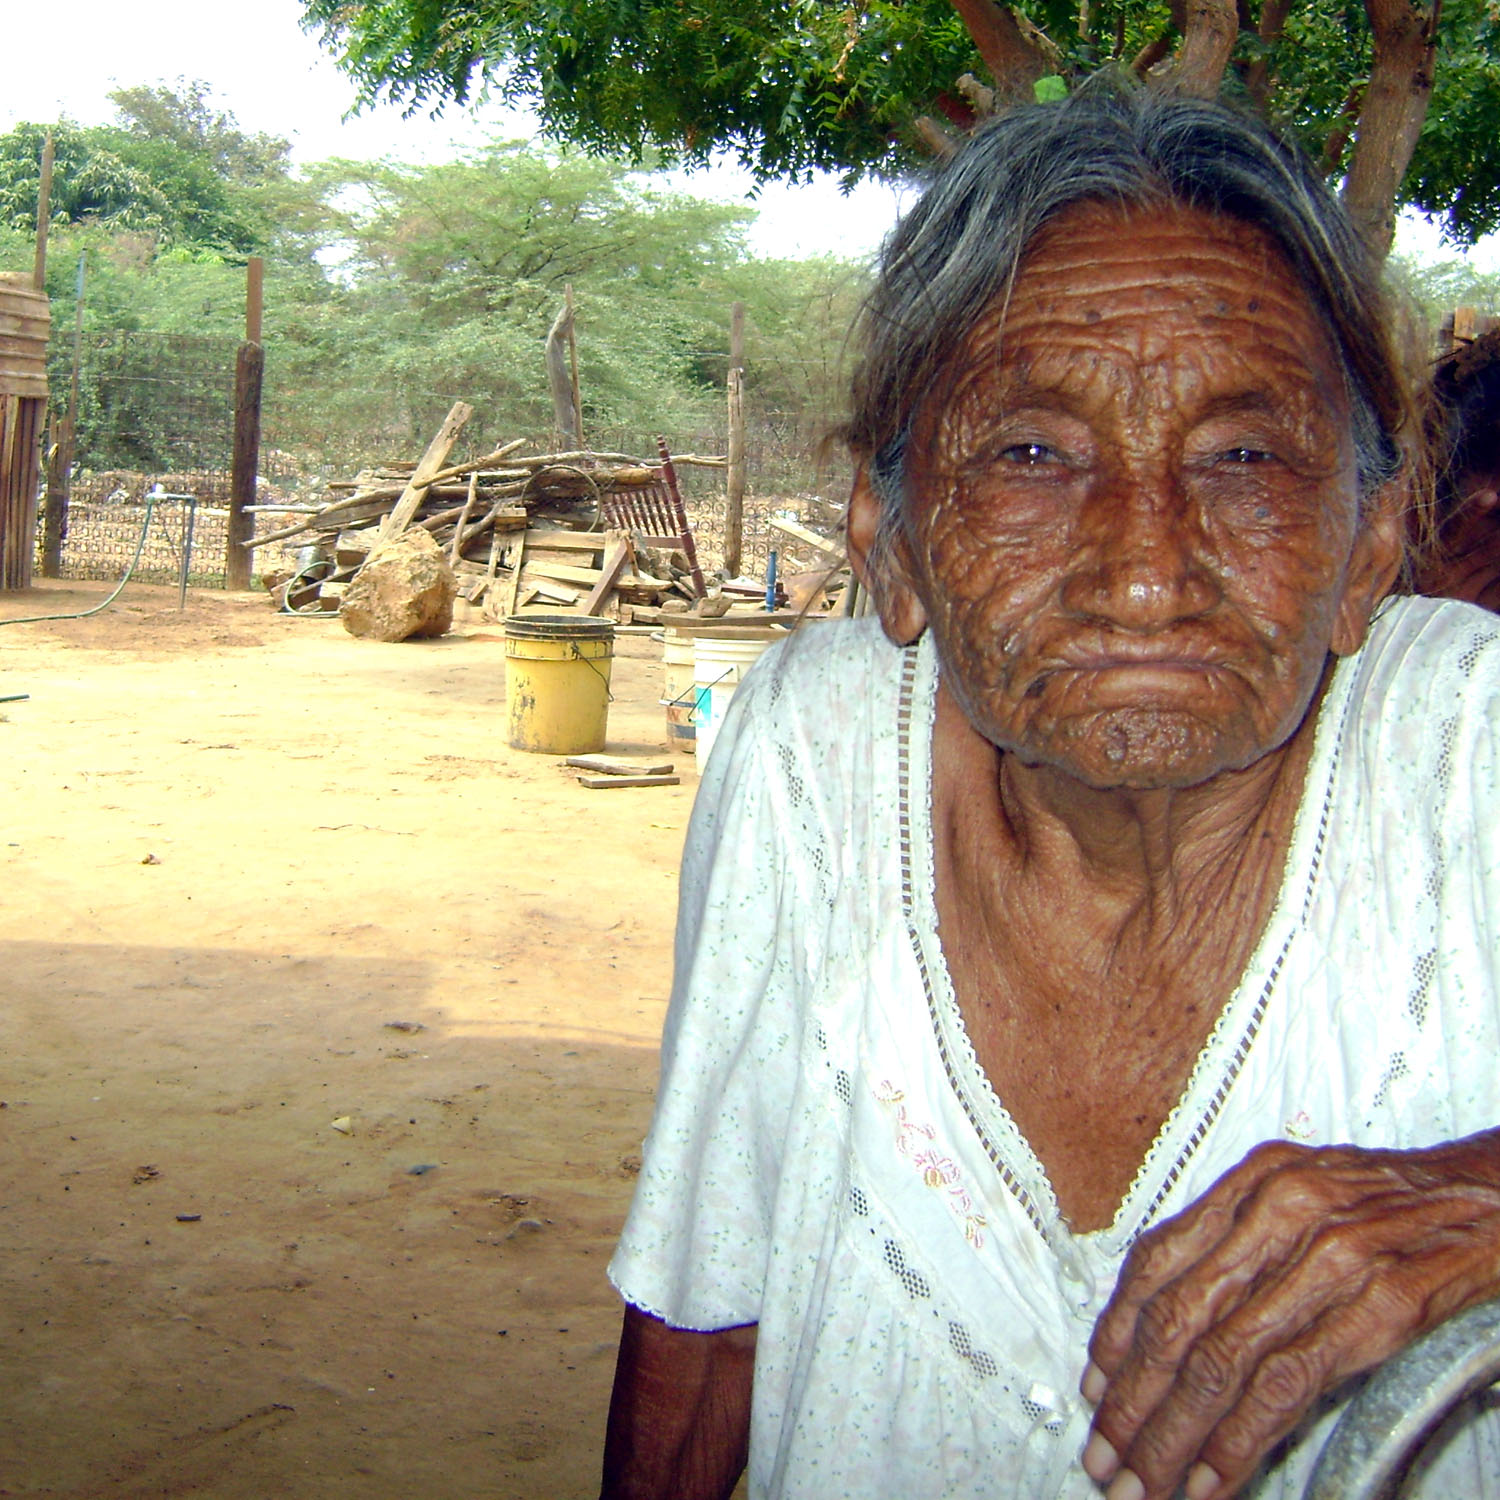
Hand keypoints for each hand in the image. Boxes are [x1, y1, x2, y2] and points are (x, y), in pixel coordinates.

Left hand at [1079, 1131, 1499, 1499]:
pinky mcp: (1385, 1307)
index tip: (1095, 1392)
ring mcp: (1331, 1259)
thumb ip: (1237, 1243)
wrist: (1495, 1195)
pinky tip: (1213, 1481)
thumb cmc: (1394, 1204)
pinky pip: (1289, 1385)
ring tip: (1145, 1486)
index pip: (1157, 1262)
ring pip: (1223, 1360)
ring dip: (1174, 1436)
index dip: (1117, 1335)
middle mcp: (1280, 1212)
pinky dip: (1240, 1441)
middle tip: (1104, 1459)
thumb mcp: (1303, 1197)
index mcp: (1253, 1183)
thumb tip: (1163, 1320)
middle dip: (1133, 1402)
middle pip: (1179, 1319)